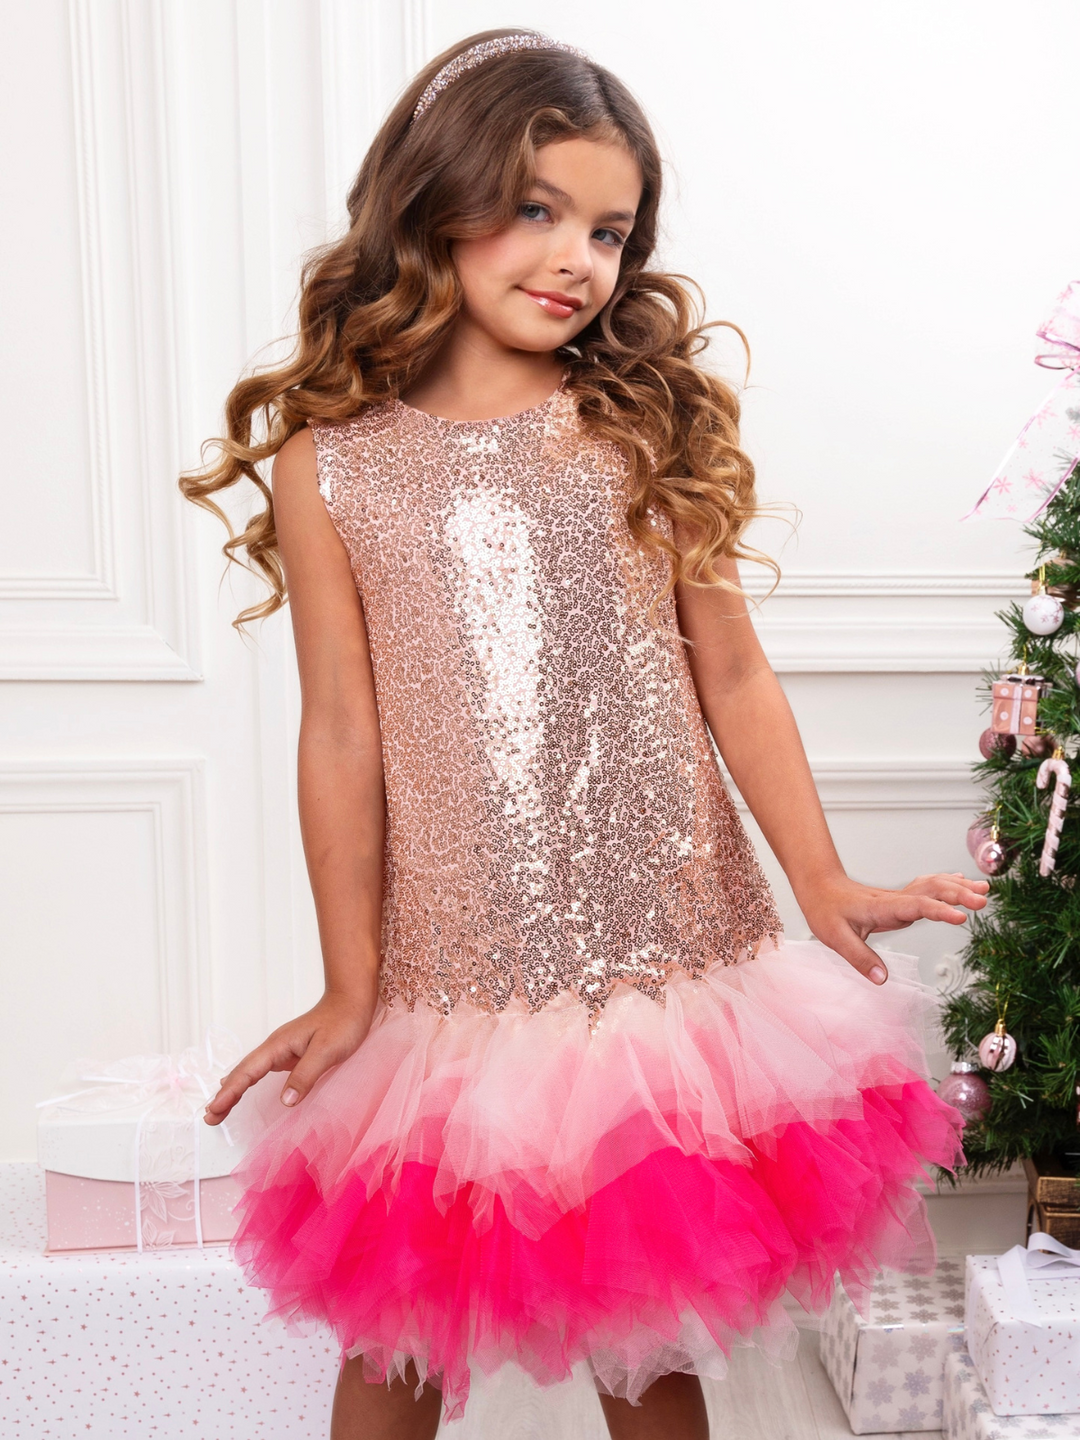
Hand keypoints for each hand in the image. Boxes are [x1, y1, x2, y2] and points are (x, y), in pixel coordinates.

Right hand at [203, 987, 377, 1124]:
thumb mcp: (327, 1051)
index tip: (214, 1109)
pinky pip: (262, 1072)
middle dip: (225, 1094)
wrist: (352, 1000)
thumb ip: (305, 1075)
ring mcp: (281, 1050)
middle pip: (242, 1072)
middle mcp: (275, 1047)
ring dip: (233, 1090)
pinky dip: (248, 1083)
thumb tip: (284, 1101)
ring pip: (250, 1072)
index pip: (248, 1072)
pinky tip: (242, 1088)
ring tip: (217, 1109)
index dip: (230, 1092)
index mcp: (278, 1045)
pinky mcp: (291, 1054)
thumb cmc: (343, 1022)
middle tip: (208, 1118)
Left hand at [798, 871, 988, 985]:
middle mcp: (895, 899)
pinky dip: (947, 884)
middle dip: (959, 894)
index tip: (961, 916)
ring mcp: (899, 897)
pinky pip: (928, 888)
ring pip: (933, 886)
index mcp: (882, 908)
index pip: (916, 906)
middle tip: (983, 900)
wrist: (819, 887)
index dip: (939, 910)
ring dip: (958, 887)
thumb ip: (860, 958)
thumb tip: (882, 980)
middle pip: (931, 891)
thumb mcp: (836, 938)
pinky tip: (961, 883)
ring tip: (985, 890)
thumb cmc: (826, 910)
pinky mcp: (900, 899)